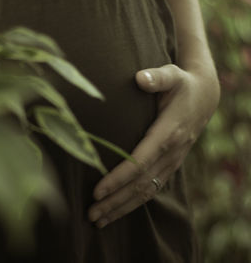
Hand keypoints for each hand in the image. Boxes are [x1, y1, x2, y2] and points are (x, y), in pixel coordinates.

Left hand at [88, 64, 219, 227]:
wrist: (205, 97)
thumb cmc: (182, 84)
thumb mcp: (173, 75)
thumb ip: (157, 77)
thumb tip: (140, 78)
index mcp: (168, 132)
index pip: (140, 162)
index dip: (118, 178)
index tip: (97, 191)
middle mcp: (171, 152)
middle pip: (140, 185)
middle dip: (114, 201)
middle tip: (91, 214)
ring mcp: (172, 162)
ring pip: (146, 192)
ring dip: (122, 208)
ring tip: (98, 221)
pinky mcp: (170, 166)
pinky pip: (152, 189)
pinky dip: (134, 203)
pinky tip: (117, 211)